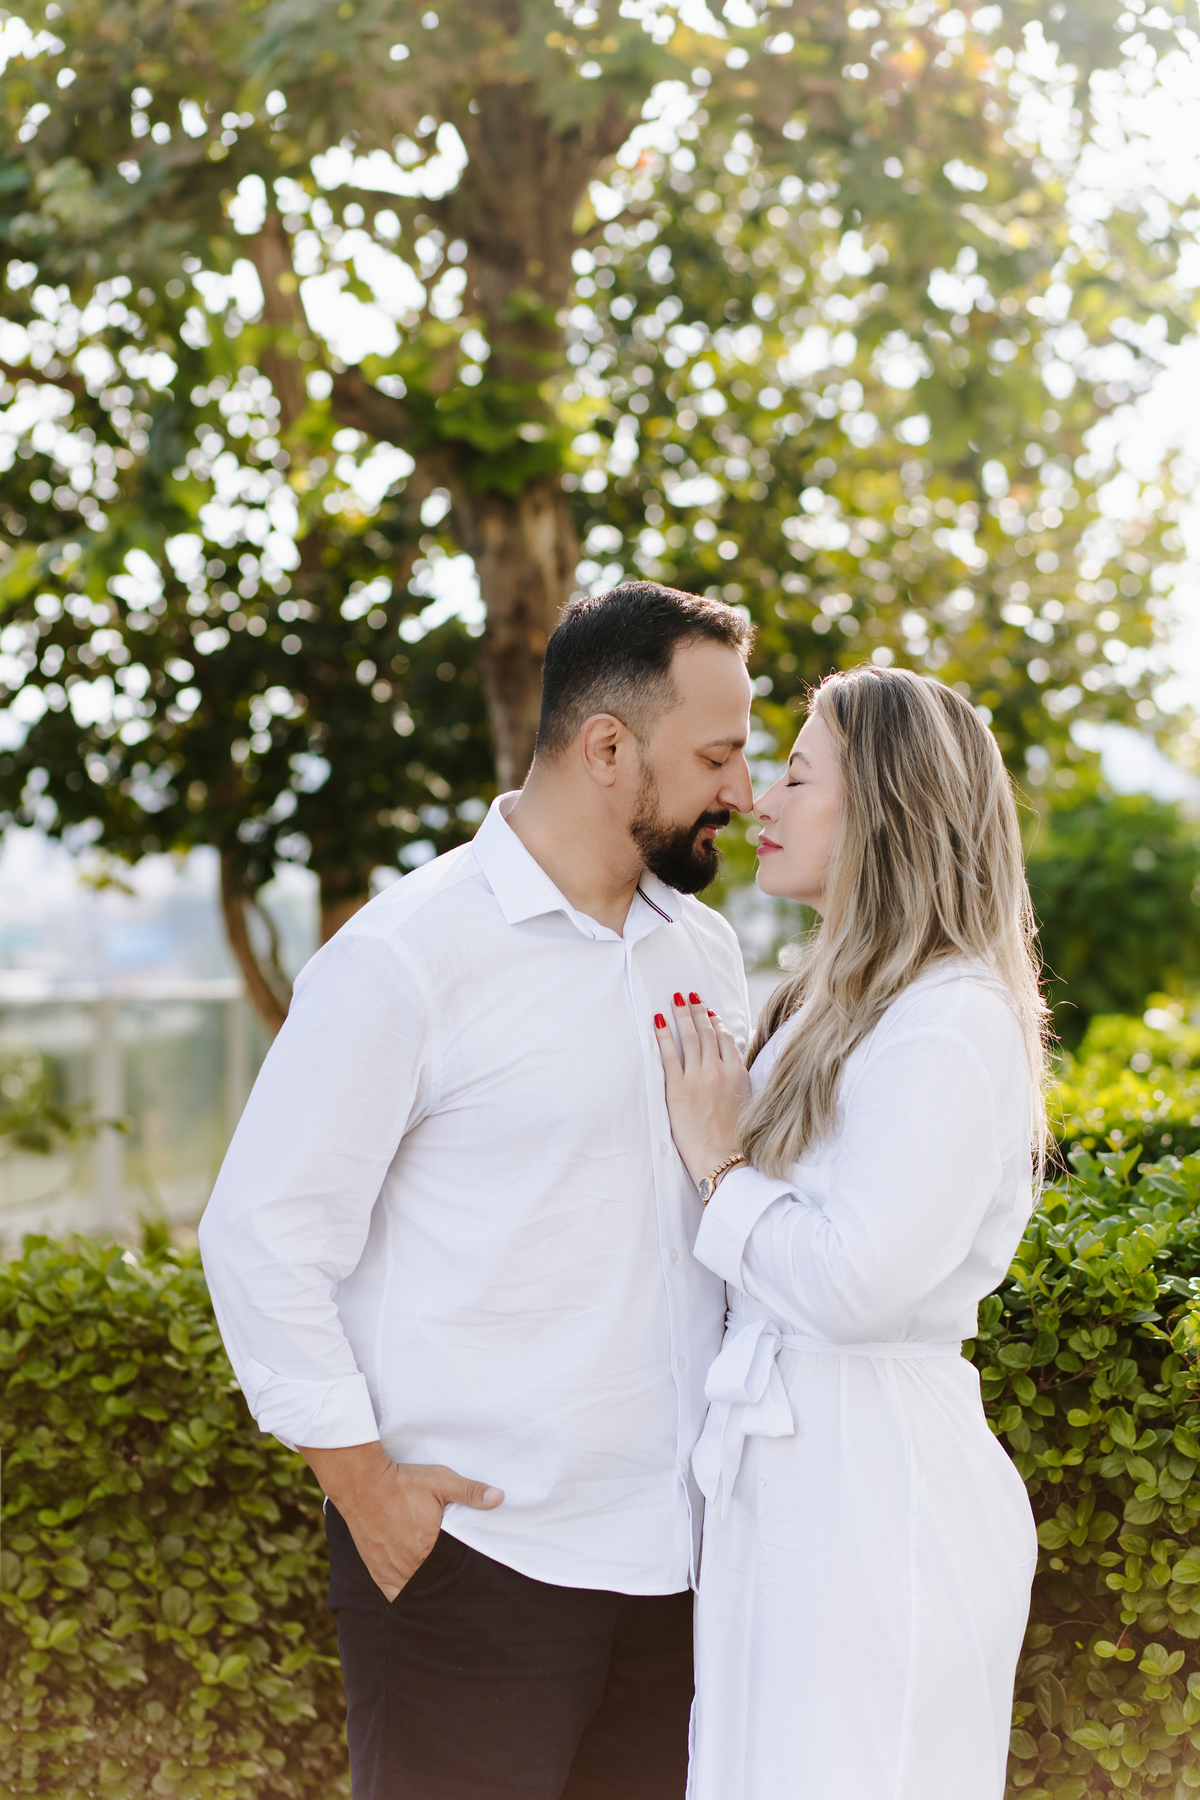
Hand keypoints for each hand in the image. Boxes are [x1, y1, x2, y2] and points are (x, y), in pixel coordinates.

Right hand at [299, 1441, 502, 1599]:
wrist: (362, 1483)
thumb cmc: (403, 1482)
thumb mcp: (441, 1481)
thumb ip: (470, 1492)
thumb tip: (500, 1497)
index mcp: (426, 1552)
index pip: (450, 1575)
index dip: (459, 1575)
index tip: (467, 1575)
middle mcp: (406, 1568)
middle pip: (431, 1585)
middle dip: (442, 1583)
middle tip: (454, 1581)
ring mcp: (388, 1572)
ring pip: (412, 1592)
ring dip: (423, 1588)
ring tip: (435, 1583)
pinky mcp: (375, 1570)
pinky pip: (392, 1592)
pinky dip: (403, 1591)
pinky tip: (413, 1586)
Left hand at [653, 992, 750, 1189]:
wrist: (723, 1159)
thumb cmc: (736, 1137)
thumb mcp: (745, 1101)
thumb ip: (737, 1078)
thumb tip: (730, 1063)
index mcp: (737, 1073)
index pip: (725, 1037)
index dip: (715, 1021)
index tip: (709, 1011)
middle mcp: (718, 1070)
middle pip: (706, 1032)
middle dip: (697, 1011)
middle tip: (690, 996)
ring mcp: (697, 1078)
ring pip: (689, 1038)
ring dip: (682, 1015)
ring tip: (676, 1000)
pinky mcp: (678, 1089)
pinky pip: (668, 1055)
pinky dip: (663, 1036)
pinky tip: (658, 1022)